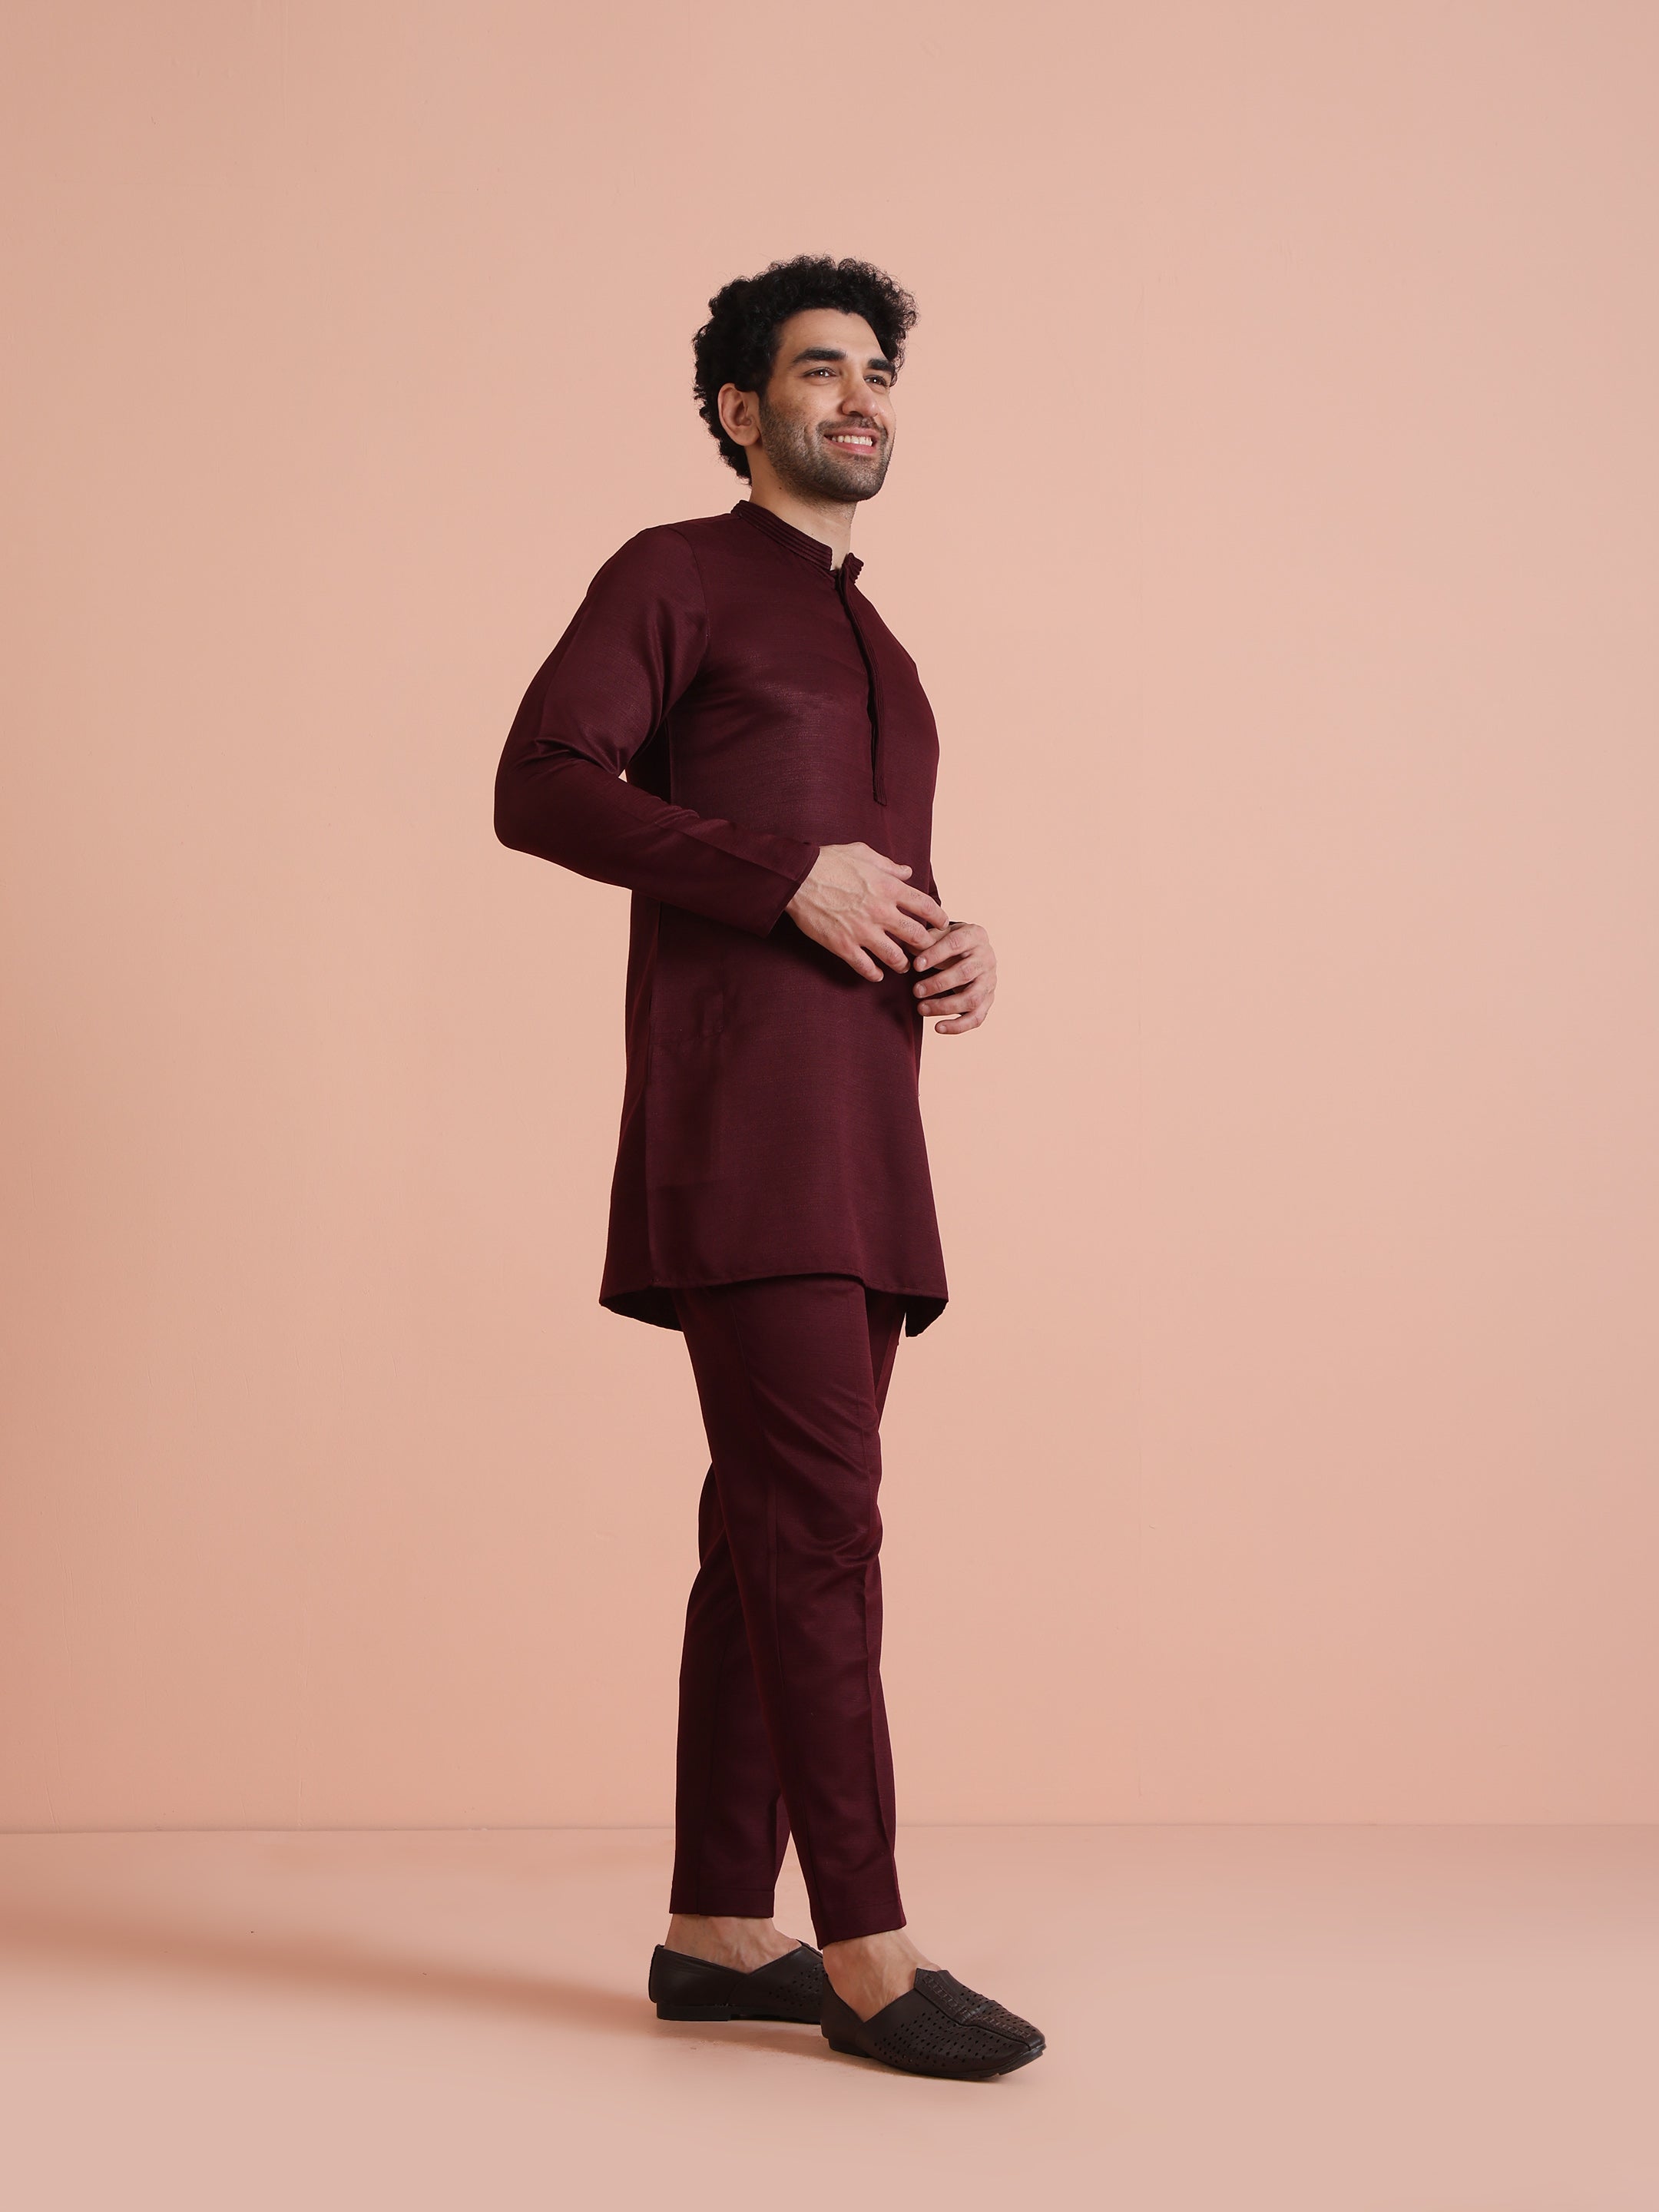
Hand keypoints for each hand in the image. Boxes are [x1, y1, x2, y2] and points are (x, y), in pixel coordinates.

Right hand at [785, 843, 948, 981]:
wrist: (798, 878)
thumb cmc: (830, 861)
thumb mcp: (863, 854)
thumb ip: (889, 865)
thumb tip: (907, 872)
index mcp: (889, 888)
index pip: (926, 907)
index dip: (939, 918)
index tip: (941, 924)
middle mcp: (881, 912)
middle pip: (917, 936)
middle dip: (926, 946)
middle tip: (925, 949)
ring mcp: (863, 931)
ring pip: (895, 958)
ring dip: (903, 964)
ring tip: (903, 966)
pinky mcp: (844, 946)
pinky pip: (866, 968)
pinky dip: (874, 974)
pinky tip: (877, 975)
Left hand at [910, 920, 996, 1033]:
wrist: (974, 951)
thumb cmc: (952, 943)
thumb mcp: (941, 933)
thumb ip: (926, 939)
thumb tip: (909, 947)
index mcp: (975, 936)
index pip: (956, 943)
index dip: (935, 955)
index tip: (916, 966)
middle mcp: (986, 959)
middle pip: (965, 973)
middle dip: (938, 984)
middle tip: (916, 990)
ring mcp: (989, 981)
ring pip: (972, 998)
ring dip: (945, 1006)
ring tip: (921, 1009)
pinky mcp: (988, 1000)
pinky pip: (977, 1018)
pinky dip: (958, 1026)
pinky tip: (938, 1027)